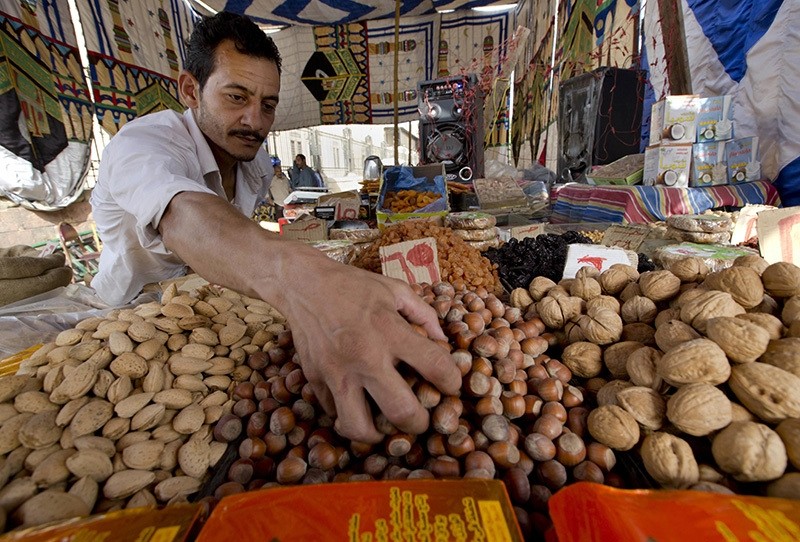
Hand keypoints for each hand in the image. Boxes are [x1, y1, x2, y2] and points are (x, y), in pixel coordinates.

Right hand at [159, 193, 459, 441]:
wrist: (301, 284)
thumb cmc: (352, 286)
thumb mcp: (394, 290)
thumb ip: (424, 315)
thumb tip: (443, 342)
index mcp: (389, 330)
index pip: (435, 367)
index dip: (452, 381)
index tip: (451, 385)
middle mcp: (364, 357)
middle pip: (402, 412)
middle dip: (420, 423)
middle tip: (422, 418)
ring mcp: (336, 373)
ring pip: (360, 427)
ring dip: (379, 433)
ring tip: (386, 424)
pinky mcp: (315, 381)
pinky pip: (336, 414)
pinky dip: (351, 414)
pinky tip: (360, 402)